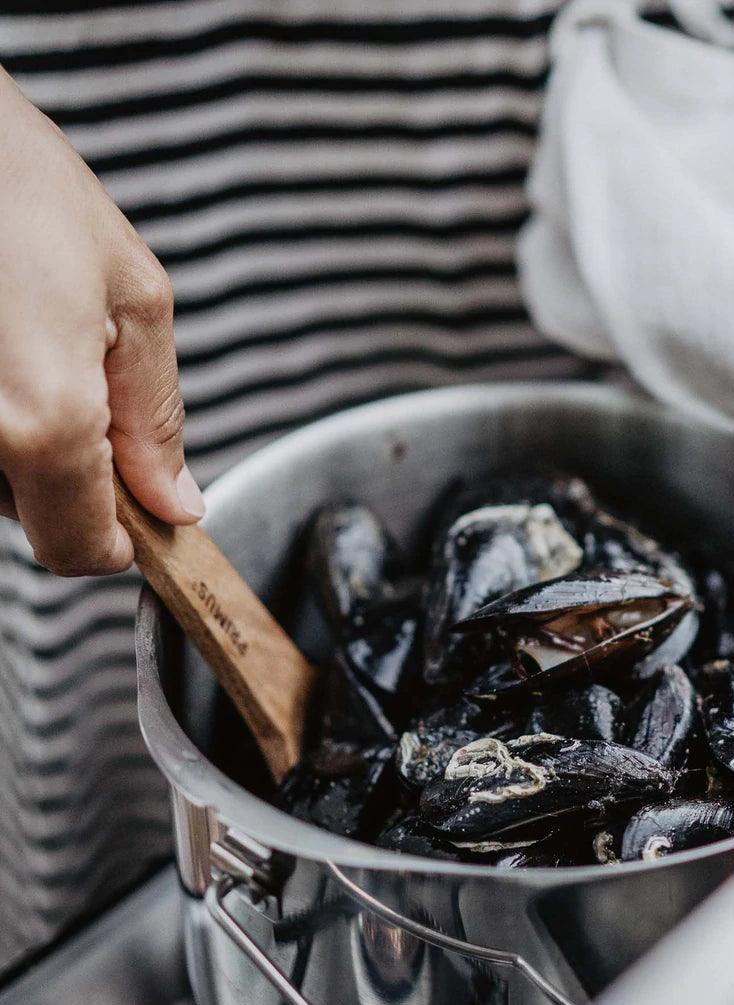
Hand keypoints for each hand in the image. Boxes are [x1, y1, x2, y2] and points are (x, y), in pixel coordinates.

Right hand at [0, 66, 203, 575]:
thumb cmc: (18, 184)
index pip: (77, 550)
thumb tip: (173, 501)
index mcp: (41, 421)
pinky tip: (0, 340)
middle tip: (78, 374)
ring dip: (22, 436)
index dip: (117, 540)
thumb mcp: (133, 297)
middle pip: (28, 515)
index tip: (138, 514)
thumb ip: (156, 417)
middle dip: (69, 470)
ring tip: (26, 337)